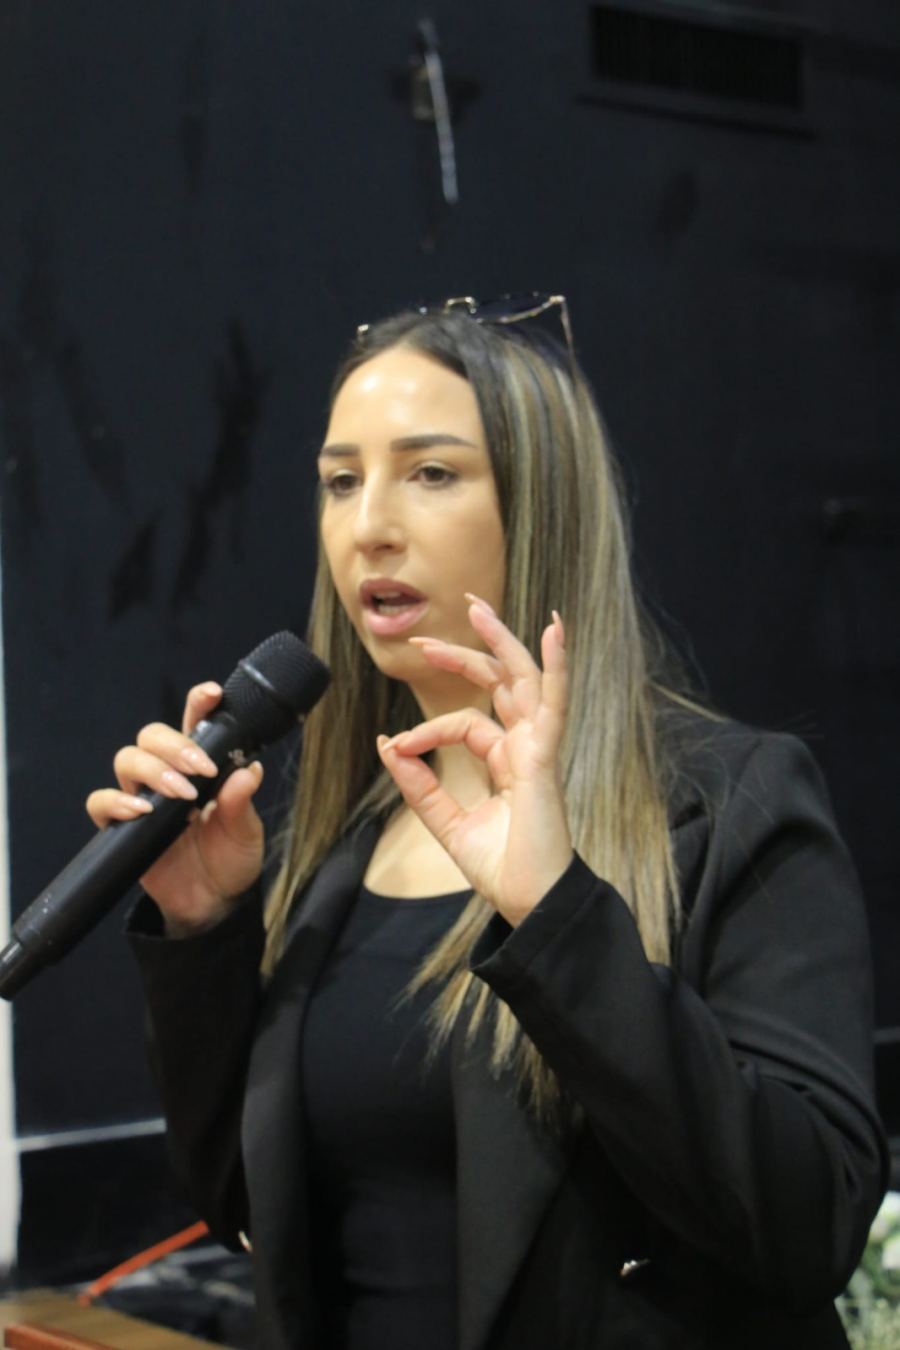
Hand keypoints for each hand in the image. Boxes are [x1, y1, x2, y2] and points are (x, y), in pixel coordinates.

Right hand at [85, 683, 264, 935]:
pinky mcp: (121, 828)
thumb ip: (242, 802)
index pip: (194, 724)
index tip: (212, 694)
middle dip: (174, 744)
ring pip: (127, 759)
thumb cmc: (231, 858)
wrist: (213, 903)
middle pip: (151, 736)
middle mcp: (167, 775)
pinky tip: (142, 811)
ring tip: (181, 795)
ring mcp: (142, 798)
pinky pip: (101, 803)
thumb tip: (249, 769)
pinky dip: (116, 802)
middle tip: (200, 769)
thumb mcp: (246, 832)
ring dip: (153, 770)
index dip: (198, 703)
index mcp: (200, 766)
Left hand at [377, 595, 572, 926]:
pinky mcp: (543, 758)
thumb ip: (418, 785)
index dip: (426, 730)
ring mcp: (538, 749)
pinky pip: (553, 702)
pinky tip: (553, 630)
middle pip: (500, 685)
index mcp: (507, 762)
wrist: (529, 904)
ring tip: (477, 609)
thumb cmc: (501, 868)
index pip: (466, 723)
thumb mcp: (446, 823)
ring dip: (501, 642)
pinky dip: (556, 664)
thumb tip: (387, 743)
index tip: (396, 747)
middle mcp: (525, 748)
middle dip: (468, 653)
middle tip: (429, 636)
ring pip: (523, 680)